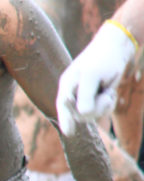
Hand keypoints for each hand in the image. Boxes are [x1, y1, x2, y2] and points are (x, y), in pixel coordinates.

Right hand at [57, 21, 137, 135]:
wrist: (117, 47)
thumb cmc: (103, 57)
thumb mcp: (92, 75)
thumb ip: (85, 95)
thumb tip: (82, 114)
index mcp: (67, 85)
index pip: (64, 106)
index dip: (65, 119)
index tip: (69, 133)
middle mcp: (73, 93)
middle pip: (79, 114)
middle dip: (95, 108)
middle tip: (106, 96)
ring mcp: (83, 96)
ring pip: (91, 114)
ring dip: (103, 106)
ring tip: (108, 93)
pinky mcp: (94, 98)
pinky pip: (100, 111)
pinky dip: (108, 105)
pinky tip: (110, 94)